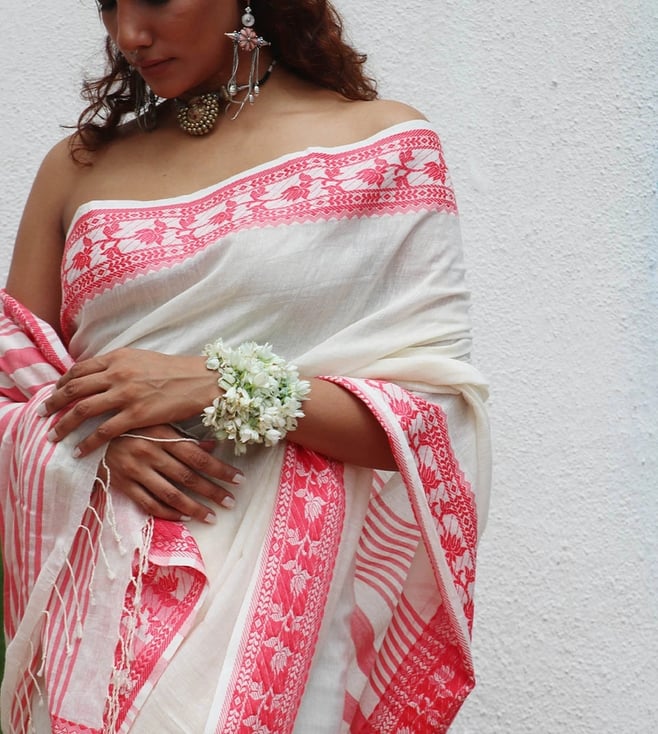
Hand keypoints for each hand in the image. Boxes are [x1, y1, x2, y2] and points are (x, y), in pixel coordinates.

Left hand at [40, 348, 219, 456]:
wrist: (201, 380)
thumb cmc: (175, 371)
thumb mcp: (143, 359)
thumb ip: (120, 365)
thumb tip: (101, 374)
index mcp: (118, 358)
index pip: (79, 369)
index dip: (63, 382)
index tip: (55, 393)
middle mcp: (117, 373)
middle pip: (74, 388)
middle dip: (54, 403)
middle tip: (42, 414)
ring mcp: (126, 394)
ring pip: (83, 410)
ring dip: (63, 424)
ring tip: (53, 436)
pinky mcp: (137, 414)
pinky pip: (104, 431)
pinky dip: (87, 442)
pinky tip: (79, 451)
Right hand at [101, 424, 243, 522]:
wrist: (89, 431)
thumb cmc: (131, 425)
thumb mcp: (158, 422)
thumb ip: (184, 436)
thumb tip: (213, 446)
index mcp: (163, 435)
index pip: (199, 456)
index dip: (220, 470)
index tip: (239, 479)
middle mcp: (151, 453)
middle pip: (188, 477)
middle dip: (212, 491)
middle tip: (230, 502)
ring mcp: (136, 471)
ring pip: (170, 494)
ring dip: (194, 508)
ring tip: (211, 517)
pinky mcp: (122, 484)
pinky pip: (148, 503)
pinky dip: (167, 513)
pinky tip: (184, 519)